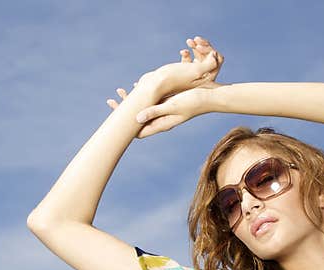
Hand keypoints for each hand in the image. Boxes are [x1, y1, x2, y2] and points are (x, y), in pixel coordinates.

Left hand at [107, 36, 224, 138]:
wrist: (210, 97)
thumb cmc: (193, 102)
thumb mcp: (172, 106)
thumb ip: (154, 112)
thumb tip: (135, 119)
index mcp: (161, 124)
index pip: (137, 130)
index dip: (124, 123)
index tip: (114, 107)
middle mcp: (161, 120)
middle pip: (138, 120)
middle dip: (125, 109)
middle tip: (113, 99)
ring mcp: (164, 112)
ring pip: (144, 110)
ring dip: (133, 102)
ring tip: (122, 91)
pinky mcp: (168, 104)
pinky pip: (151, 101)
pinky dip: (142, 96)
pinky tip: (137, 86)